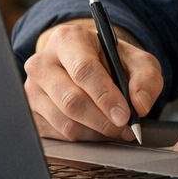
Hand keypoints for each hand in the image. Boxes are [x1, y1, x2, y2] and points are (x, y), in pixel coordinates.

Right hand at [23, 18, 162, 141]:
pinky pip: (57, 136)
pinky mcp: (31, 113)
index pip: (83, 70)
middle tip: (125, 127)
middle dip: (103, 120)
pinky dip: (83, 139)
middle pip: (71, 100)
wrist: (87, 65)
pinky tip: (97, 131)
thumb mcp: (137, 61)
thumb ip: (146, 79)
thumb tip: (140, 105)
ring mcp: (32, 89)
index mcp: (68, 39)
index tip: (125, 115)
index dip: (105, 96)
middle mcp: (42, 62)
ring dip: (95, 132)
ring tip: (115, 129)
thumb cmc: (110, 61)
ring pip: (64, 122)